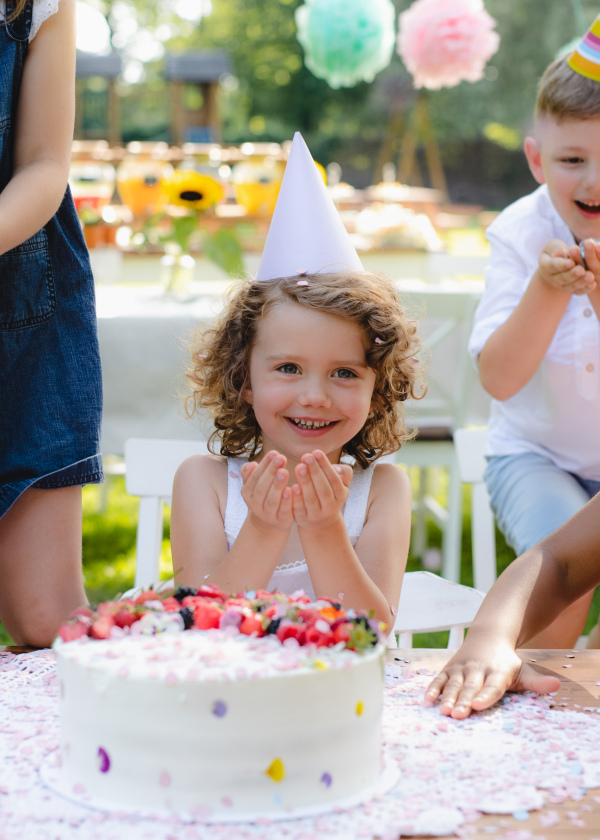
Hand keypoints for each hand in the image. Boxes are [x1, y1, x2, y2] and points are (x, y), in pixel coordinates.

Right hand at [240, 450, 292, 531]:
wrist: (268, 524)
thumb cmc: (264, 496)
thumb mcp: (254, 485)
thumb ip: (251, 474)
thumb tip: (251, 465)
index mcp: (247, 492)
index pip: (255, 477)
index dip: (264, 465)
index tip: (274, 452)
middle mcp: (255, 504)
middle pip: (262, 488)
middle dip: (271, 472)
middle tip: (281, 458)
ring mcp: (267, 514)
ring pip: (272, 500)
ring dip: (278, 485)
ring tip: (285, 472)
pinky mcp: (280, 521)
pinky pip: (283, 511)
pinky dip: (287, 501)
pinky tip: (292, 490)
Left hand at [291, 450, 352, 530]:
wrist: (322, 522)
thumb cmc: (329, 494)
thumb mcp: (341, 485)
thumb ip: (343, 473)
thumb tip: (335, 468)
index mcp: (341, 495)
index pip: (334, 479)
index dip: (326, 466)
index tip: (316, 452)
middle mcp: (330, 506)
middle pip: (323, 489)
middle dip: (315, 472)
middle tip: (306, 456)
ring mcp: (317, 515)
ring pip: (311, 499)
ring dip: (305, 483)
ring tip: (299, 467)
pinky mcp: (303, 519)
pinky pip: (299, 509)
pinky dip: (296, 499)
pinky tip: (291, 487)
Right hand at [423, 641, 560, 718]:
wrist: (488, 637)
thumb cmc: (506, 663)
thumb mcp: (523, 670)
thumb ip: (537, 682)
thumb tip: (556, 686)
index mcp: (497, 672)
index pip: (492, 686)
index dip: (485, 696)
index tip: (478, 705)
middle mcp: (478, 669)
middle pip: (470, 687)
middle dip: (463, 701)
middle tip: (458, 715)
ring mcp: (461, 668)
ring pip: (453, 684)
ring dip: (447, 697)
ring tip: (443, 711)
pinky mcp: (449, 669)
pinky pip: (439, 679)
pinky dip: (432, 689)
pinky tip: (427, 701)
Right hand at [538, 239, 595, 294]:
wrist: (558, 265)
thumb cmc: (556, 251)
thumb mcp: (553, 246)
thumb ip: (556, 248)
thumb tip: (561, 252)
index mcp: (546, 266)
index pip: (552, 266)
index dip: (561, 265)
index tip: (571, 262)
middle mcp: (552, 278)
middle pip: (562, 278)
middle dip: (572, 274)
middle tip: (581, 270)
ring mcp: (562, 286)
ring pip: (571, 286)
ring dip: (581, 282)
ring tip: (590, 276)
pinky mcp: (572, 289)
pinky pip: (578, 291)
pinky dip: (586, 289)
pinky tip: (593, 284)